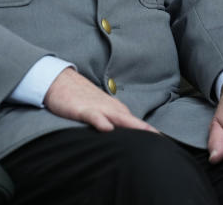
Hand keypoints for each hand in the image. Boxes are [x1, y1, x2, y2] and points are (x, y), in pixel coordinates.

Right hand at [43, 67, 158, 133]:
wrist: (59, 80)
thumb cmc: (79, 97)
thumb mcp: (98, 110)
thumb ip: (110, 120)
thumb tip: (120, 134)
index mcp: (115, 109)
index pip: (135, 123)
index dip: (148, 133)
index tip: (164, 142)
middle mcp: (110, 108)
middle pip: (132, 121)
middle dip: (147, 131)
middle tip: (163, 141)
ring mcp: (97, 107)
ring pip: (118, 117)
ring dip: (132, 125)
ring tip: (147, 134)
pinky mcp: (82, 109)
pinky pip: (93, 116)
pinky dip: (101, 122)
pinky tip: (107, 129)